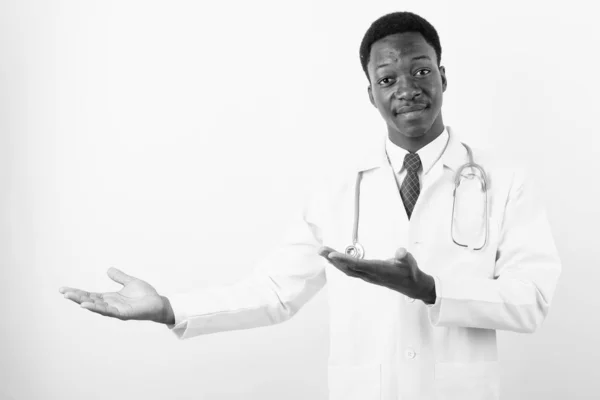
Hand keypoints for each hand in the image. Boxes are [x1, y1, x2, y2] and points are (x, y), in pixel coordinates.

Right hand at [59, 267, 174, 323]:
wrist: (158, 303)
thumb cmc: (146, 295)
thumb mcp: (130, 282)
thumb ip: (119, 277)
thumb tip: (108, 270)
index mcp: (110, 298)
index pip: (90, 295)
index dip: (78, 292)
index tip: (64, 289)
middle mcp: (110, 305)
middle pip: (90, 301)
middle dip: (76, 297)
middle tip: (63, 292)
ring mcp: (116, 310)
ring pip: (96, 306)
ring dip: (82, 302)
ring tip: (70, 297)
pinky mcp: (123, 314)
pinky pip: (107, 311)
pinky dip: (96, 308)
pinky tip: (86, 305)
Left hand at [319, 246, 435, 303]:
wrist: (413, 286)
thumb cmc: (411, 272)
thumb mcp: (411, 263)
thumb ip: (405, 257)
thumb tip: (400, 252)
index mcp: (378, 270)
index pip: (357, 265)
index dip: (343, 260)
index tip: (331, 254)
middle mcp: (370, 274)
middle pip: (348, 267)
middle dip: (333, 259)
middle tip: (320, 250)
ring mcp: (368, 276)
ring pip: (347, 269)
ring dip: (334, 261)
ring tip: (322, 252)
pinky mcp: (367, 275)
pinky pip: (351, 270)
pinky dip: (341, 264)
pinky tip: (334, 259)